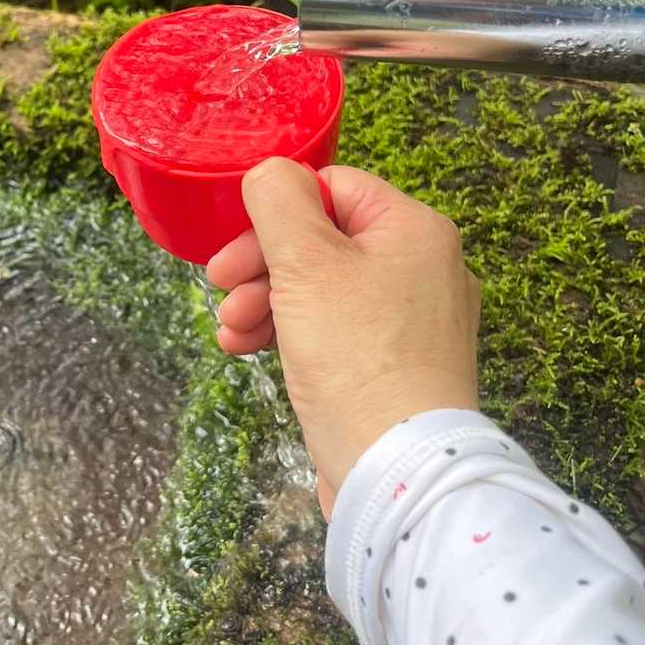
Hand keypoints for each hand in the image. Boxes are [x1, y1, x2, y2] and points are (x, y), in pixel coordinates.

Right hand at [207, 161, 480, 513]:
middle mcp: (425, 269)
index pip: (334, 188)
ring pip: (323, 289)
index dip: (276, 214)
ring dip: (265, 302)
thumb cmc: (357, 358)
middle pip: (324, 240)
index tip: (234, 252)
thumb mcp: (306, 264)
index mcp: (415, 231)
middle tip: (219, 289)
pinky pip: (336, 332)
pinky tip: (248, 352)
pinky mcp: (396, 369)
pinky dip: (291, 335)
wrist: (398, 471)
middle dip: (262, 265)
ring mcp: (414, 324)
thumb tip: (269, 173)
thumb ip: (280, 203)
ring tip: (230, 332)